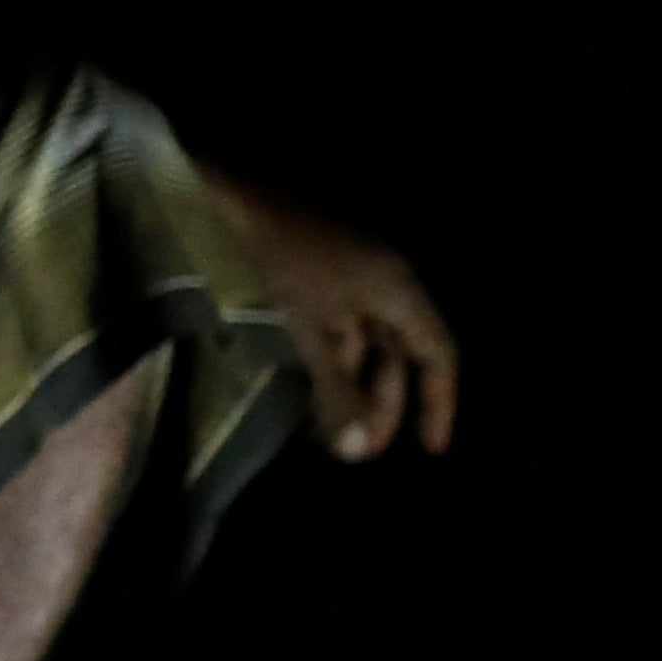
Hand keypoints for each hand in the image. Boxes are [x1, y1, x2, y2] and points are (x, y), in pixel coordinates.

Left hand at [205, 173, 461, 462]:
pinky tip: (306, 399)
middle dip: (382, 406)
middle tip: (358, 453)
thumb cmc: (275, 268)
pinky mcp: (314, 285)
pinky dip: (326, 370)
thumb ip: (335, 395)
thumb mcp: (307, 337)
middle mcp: (380, 284)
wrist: (222, 207)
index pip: (437, 353)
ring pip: (363, 350)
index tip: (430, 448)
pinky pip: (334, 336)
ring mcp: (346, 282)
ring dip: (350, 392)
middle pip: (399, 356)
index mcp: (395, 289)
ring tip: (326, 434)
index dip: (439, 401)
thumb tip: (359, 451)